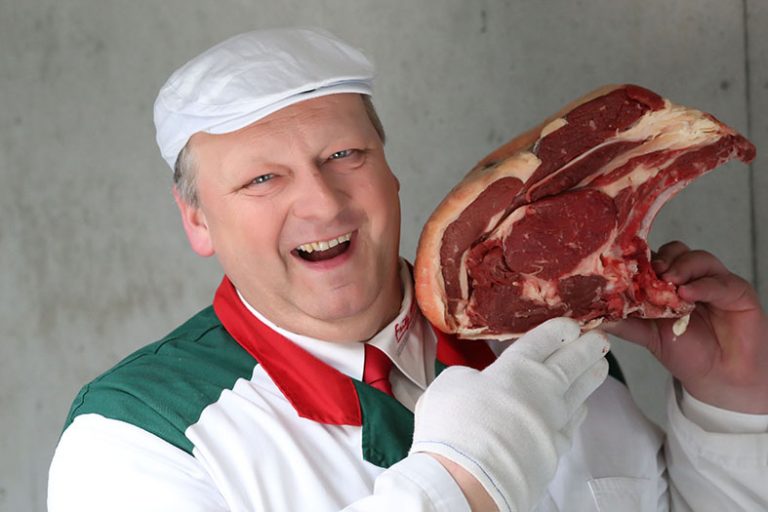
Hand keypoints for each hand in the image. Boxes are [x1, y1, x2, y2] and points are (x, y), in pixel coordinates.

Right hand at [410, 318, 609, 511]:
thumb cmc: (456, 424)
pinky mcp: (555, 449)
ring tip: (602, 365)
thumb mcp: (450, 383)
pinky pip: (572, 423)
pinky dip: (578, 411)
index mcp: (516, 367)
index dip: (558, 330)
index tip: (571, 325)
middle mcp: (542, 389)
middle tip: (600, 339)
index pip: (543, 341)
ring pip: (579, 391)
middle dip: (586, 347)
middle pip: (570, 362)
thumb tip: (475, 383)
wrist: (471, 476)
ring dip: (591, 376)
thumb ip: (468, 377)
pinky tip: (580, 408)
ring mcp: (553, 420)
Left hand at [605, 241, 767, 412]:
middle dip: (661, 259)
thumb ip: (623, 323)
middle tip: (652, 272)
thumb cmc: (687, 352)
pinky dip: (702, 284)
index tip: (628, 266)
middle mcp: (690, 277)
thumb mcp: (648, 336)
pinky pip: (719, 281)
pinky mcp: (736, 291)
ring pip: (697, 258)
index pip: (654, 259)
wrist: (719, 378)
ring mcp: (713, 281)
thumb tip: (593, 316)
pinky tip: (689, 293)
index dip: (641, 260)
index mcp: (667, 283)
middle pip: (675, 251)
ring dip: (681, 266)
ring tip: (670, 282)